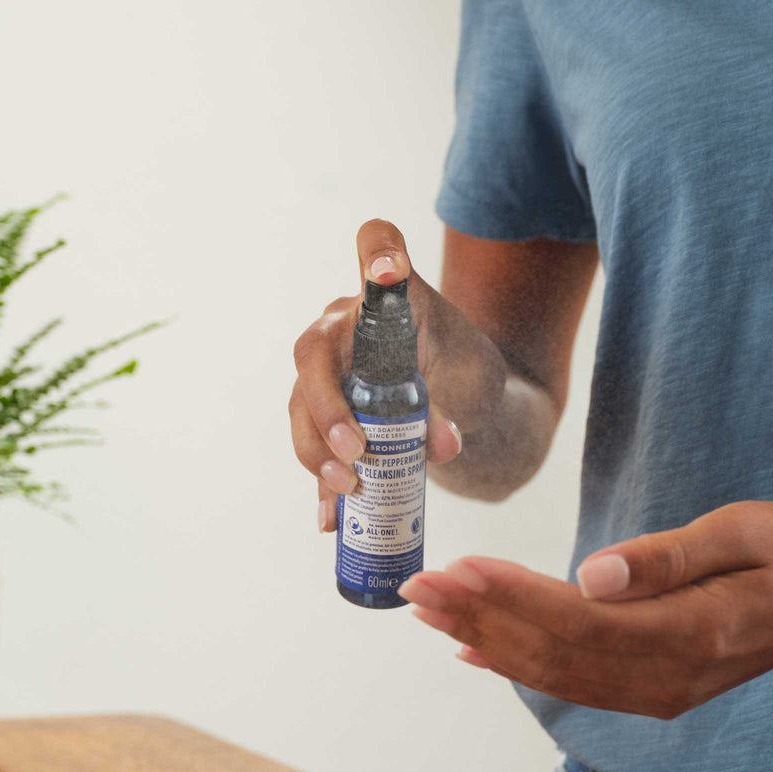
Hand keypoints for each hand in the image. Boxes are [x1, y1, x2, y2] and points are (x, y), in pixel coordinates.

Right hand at [289, 219, 505, 532]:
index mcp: (383, 302)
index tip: (390, 272)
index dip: (379, 253)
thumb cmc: (463, 370)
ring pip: (300, 409)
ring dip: (318, 452)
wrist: (460, 402)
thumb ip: (455, 403)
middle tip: (359, 450)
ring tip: (349, 489)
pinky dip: (322, 490)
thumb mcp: (472, 378)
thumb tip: (442, 445)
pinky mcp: (328, 421)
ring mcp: (328, 378)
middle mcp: (343, 332)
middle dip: (327, 408)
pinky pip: (314, 452)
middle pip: (312, 358)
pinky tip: (330, 521)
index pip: (375, 249)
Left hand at [397, 501, 772, 718]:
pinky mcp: (649, 688)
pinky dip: (517, 666)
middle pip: (552, 653)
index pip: (579, 620)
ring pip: (553, 673)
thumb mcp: (742, 533)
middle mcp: (667, 675)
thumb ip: (666, 558)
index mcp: (692, 631)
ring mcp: (657, 690)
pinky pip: (572, 683)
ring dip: (486, 641)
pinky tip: (474, 650)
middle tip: (418, 588)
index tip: (457, 569)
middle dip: (479, 618)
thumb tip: (589, 575)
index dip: (512, 597)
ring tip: (431, 612)